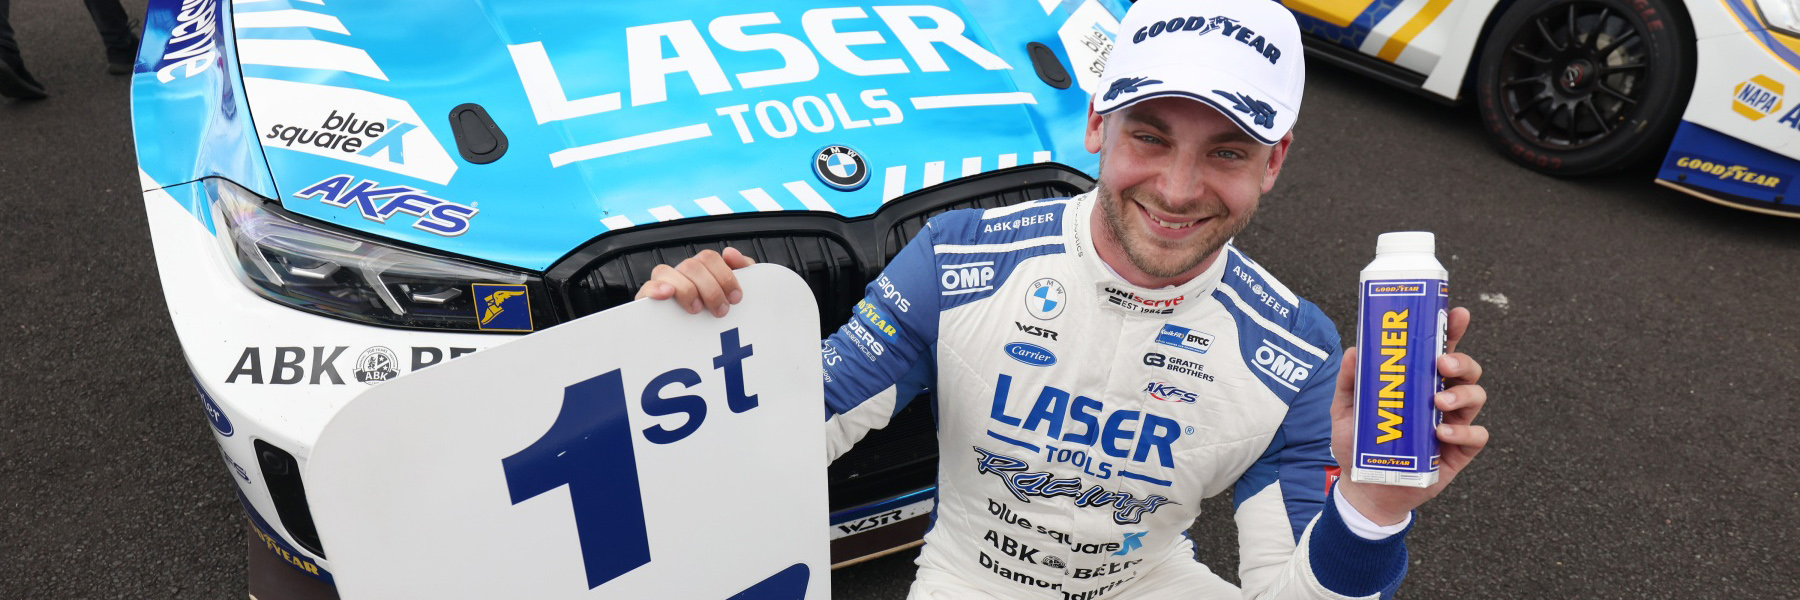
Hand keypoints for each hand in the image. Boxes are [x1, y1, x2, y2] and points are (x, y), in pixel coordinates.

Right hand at [632, 247, 755, 316]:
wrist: (700, 354)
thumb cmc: (716, 321)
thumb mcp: (733, 298)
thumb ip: (742, 271)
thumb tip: (730, 253)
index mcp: (700, 271)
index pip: (709, 258)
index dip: (724, 275)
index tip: (735, 298)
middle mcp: (680, 275)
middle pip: (691, 265)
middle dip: (710, 289)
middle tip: (720, 311)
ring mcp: (662, 287)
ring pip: (666, 271)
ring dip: (686, 290)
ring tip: (697, 310)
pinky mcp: (646, 304)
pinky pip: (645, 288)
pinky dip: (656, 289)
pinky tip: (668, 294)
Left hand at [1331, 306, 1487, 524]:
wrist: (1365, 488)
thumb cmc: (1358, 444)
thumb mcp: (1345, 410)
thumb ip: (1348, 381)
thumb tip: (1353, 350)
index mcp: (1419, 381)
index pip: (1440, 349)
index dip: (1452, 330)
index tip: (1457, 313)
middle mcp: (1441, 397)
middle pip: (1466, 368)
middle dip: (1461, 360)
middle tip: (1441, 363)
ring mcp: (1453, 423)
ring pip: (1477, 396)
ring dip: (1462, 393)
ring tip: (1439, 401)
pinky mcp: (1459, 451)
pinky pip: (1477, 436)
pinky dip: (1463, 431)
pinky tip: (1442, 432)